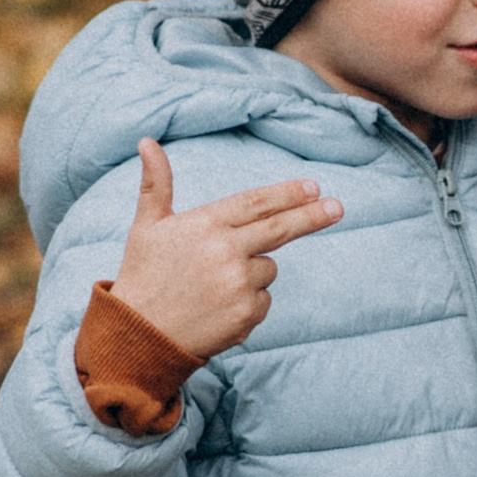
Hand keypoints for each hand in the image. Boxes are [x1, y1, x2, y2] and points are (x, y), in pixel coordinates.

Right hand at [108, 138, 341, 361]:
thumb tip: (147, 142)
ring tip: (213, 287)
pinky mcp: (247, 314)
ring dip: (253, 273)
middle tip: (338, 207)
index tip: (314, 187)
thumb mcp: (147, 226)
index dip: (288, 194)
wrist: (138, 335)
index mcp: (205, 224)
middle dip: (313, 215)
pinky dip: (249, 303)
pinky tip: (219, 309)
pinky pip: (264, 300)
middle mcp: (225, 250)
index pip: (257, 203)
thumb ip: (156, 184)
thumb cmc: (143, 276)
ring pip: (268, 268)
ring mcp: (238, 283)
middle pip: (280, 228)